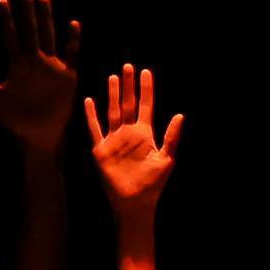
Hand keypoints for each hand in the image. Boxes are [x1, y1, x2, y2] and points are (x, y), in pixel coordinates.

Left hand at [0, 0, 80, 151]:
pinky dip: (73, 40)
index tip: (3, 1)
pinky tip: (74, 24)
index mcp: (17, 64)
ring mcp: (52, 67)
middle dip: (28, 11)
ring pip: (49, 36)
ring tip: (44, 0)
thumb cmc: (15, 119)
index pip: (11, 36)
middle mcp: (35, 61)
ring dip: (47, 19)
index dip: (7, 19)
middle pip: (31, 30)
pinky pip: (72, 54)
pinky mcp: (67, 76)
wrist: (40, 135)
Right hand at [86, 65, 183, 217]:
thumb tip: (181, 116)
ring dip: (113, 95)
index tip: (146, 72)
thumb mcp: (166, 159)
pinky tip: (89, 101)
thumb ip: (171, 137)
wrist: (134, 202)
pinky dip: (91, 116)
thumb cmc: (153, 184)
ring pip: (113, 112)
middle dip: (128, 86)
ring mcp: (114, 140)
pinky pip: (95, 129)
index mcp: (145, 134)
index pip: (145, 106)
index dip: (146, 90)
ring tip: (113, 77)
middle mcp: (129, 133)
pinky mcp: (101, 150)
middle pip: (128, 104)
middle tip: (128, 66)